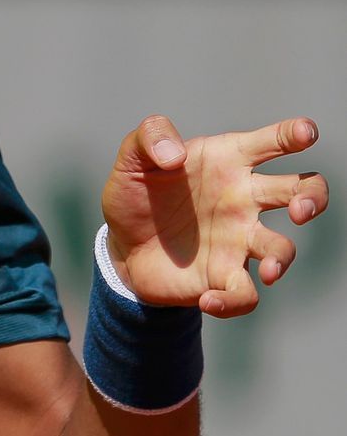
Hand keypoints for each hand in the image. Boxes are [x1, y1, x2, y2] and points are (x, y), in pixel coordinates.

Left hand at [101, 115, 329, 317]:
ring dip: (282, 260)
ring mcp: (240, 239)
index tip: (306, 133)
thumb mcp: (132, 159)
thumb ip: (149, 137)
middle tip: (301, 210)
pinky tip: (207, 300)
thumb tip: (174, 154)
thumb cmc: (137, 194)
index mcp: (228, 162)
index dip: (294, 134)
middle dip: (313, 198)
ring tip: (268, 271)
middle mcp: (244, 199)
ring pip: (283, 250)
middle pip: (301, 192)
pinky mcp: (224, 276)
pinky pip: (246, 295)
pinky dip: (233, 302)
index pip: (273, 142)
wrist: (122, 245)